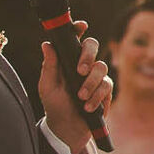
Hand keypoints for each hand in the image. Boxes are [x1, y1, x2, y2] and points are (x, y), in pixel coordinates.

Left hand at [39, 20, 112, 152]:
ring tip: (81, 97)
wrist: (67, 127)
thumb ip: (49, 66)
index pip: (74, 39)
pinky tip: (88, 107)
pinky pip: (106, 85)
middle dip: (88, 56)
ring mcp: (95, 75)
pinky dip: (96, 97)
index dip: (78, 29)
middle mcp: (83, 63)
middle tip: (80, 70)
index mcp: (67, 59)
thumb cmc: (55, 104)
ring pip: (101, 67)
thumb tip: (46, 44)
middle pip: (92, 45)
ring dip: (90, 83)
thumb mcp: (47, 86)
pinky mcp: (105, 89)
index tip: (81, 26)